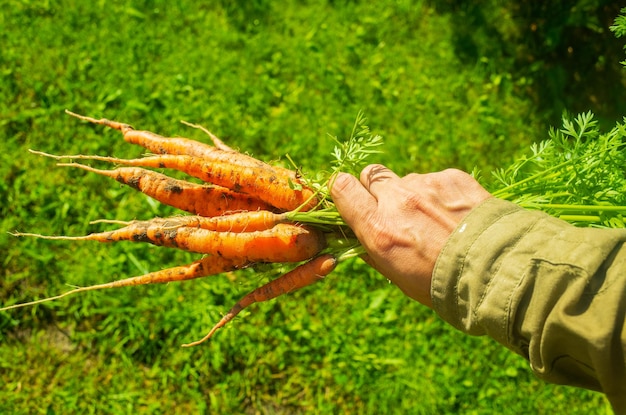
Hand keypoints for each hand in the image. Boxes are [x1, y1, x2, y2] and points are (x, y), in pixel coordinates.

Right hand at [330, 164, 490, 306]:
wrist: (498, 271)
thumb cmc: (443, 285)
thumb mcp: (398, 278)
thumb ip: (374, 252)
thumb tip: (361, 239)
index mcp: (379, 228)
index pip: (343, 188)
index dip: (343, 191)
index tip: (350, 199)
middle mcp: (398, 201)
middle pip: (371, 175)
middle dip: (376, 189)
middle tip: (393, 208)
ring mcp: (426, 185)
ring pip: (407, 180)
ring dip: (414, 195)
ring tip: (439, 222)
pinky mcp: (452, 177)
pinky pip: (436, 180)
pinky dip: (441, 194)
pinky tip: (458, 216)